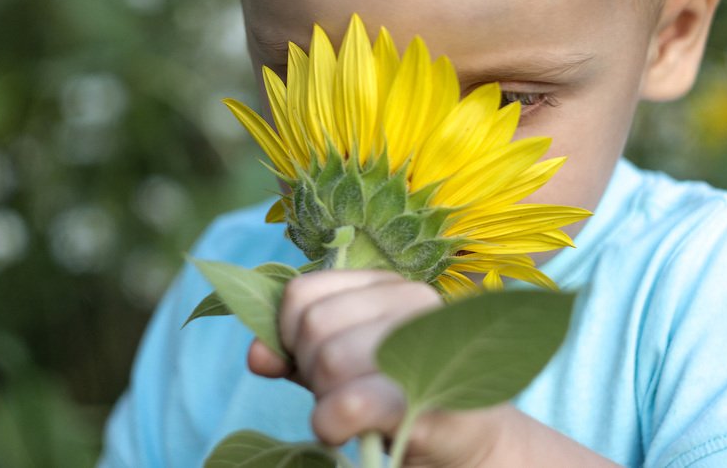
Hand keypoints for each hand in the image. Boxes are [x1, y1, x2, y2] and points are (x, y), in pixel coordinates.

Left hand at [246, 269, 508, 466]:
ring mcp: (427, 342)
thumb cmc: (401, 396)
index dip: (288, 335)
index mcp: (387, 284)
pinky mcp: (430, 394)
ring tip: (352, 411)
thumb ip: (297, 353)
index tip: (310, 363)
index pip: (301, 293)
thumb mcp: (342, 368)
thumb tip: (257, 356)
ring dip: (324, 400)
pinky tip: (343, 431)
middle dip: (310, 370)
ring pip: (328, 360)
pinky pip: (350, 403)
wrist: (469, 442)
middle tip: (338, 392)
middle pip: (312, 325)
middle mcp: (412, 299)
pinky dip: (331, 423)